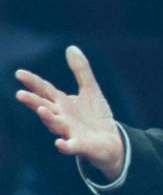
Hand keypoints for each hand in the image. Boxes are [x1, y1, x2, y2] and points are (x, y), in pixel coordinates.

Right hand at [14, 45, 125, 180]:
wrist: (111, 141)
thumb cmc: (96, 116)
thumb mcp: (90, 90)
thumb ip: (81, 71)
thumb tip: (71, 47)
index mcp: (62, 103)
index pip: (45, 90)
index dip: (33, 82)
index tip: (19, 73)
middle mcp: (62, 117)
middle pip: (45, 107)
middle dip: (33, 101)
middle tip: (20, 94)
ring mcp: (69, 132)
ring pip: (55, 125)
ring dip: (48, 119)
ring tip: (41, 110)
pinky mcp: (81, 146)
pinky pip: (71, 146)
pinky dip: (65, 146)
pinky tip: (60, 143)